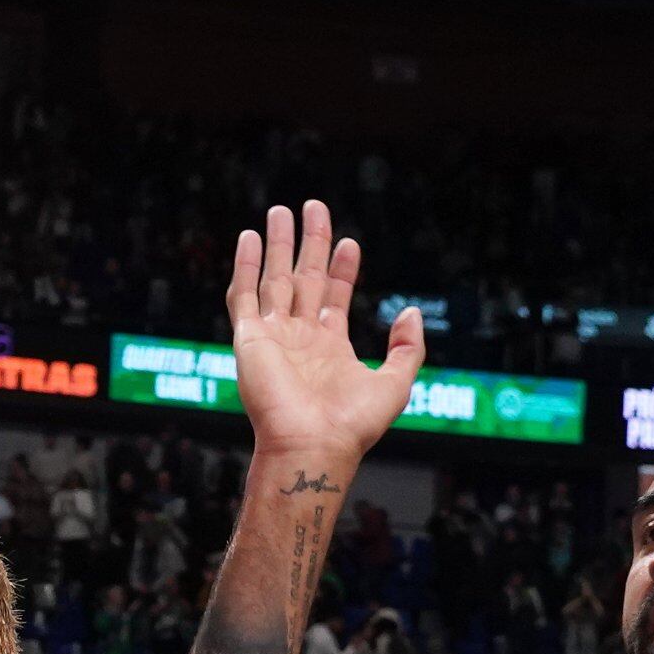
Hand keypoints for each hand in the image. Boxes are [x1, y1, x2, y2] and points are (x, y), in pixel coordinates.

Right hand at [226, 200, 424, 474]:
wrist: (311, 446)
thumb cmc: (351, 426)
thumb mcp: (396, 383)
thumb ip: (407, 347)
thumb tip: (410, 311)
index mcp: (329, 347)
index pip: (334, 295)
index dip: (342, 267)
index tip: (348, 242)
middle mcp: (299, 338)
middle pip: (304, 278)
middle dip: (309, 242)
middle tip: (313, 206)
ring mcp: (273, 337)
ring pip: (274, 278)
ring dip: (277, 244)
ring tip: (280, 210)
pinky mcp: (249, 339)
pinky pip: (244, 294)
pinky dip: (244, 265)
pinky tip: (248, 237)